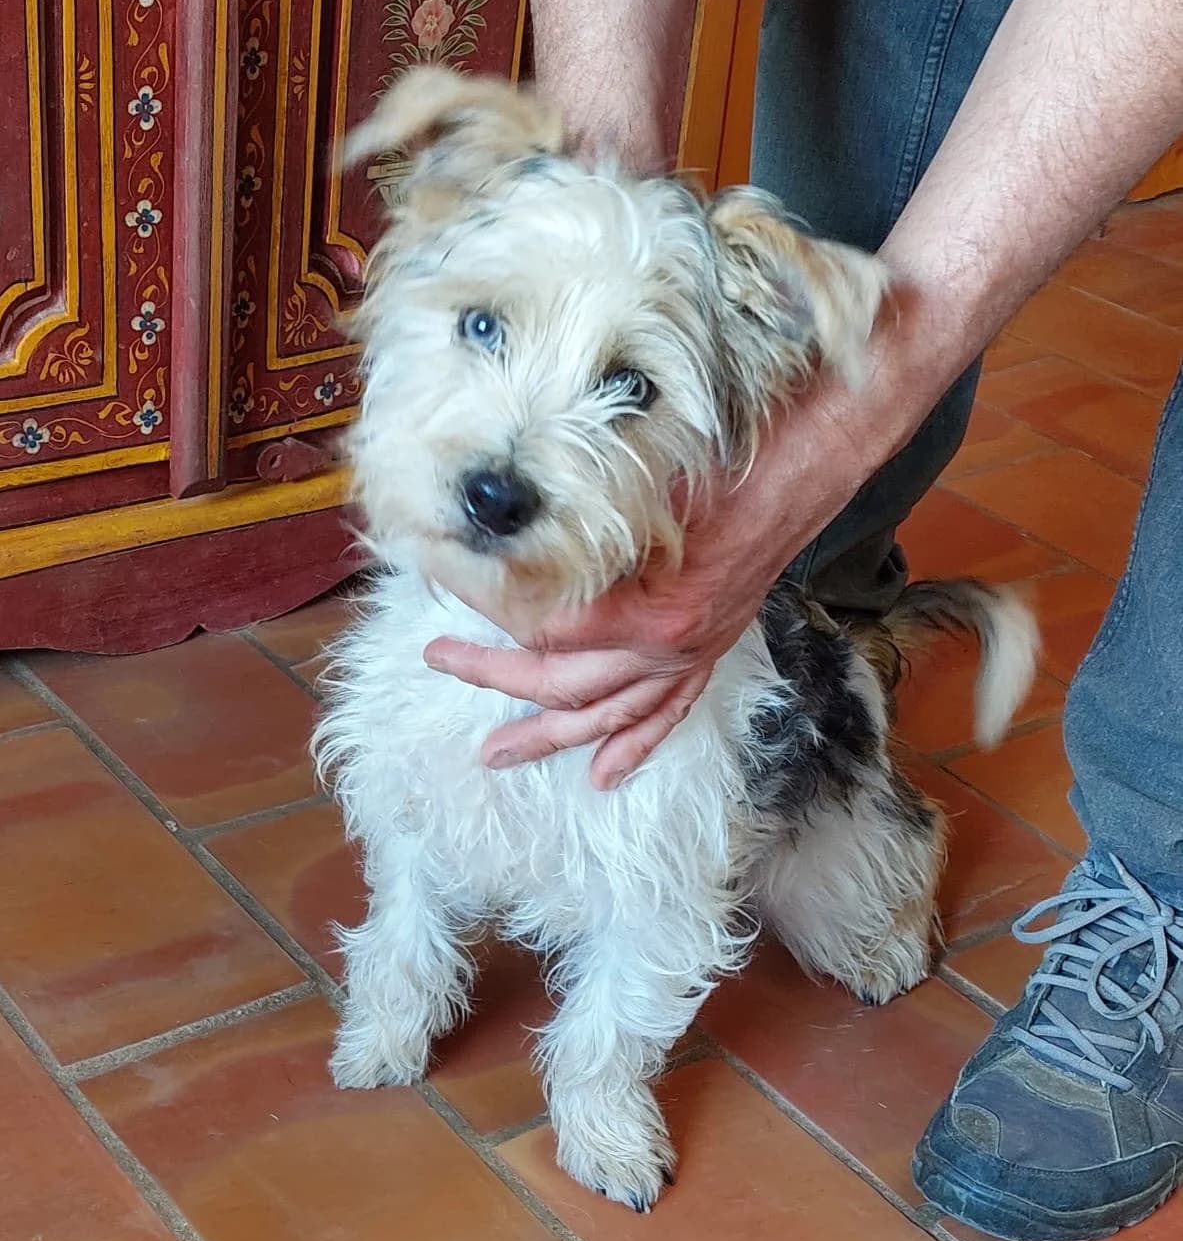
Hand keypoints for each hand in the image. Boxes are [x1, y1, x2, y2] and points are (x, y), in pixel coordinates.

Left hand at [425, 375, 890, 788]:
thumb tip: (502, 539)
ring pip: (607, 716)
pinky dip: (633, 746)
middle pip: (562, 682)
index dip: (486, 617)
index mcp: (646, 611)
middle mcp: (666, 648)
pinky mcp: (708, 652)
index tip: (445, 592)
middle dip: (494, 677)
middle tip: (440, 661)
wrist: (799, 468)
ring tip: (496, 755)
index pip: (543, 631)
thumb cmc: (720, 465)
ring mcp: (688, 656)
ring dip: (548, 736)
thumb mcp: (635, 489)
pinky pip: (666, 714)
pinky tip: (603, 775)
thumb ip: (576, 529)